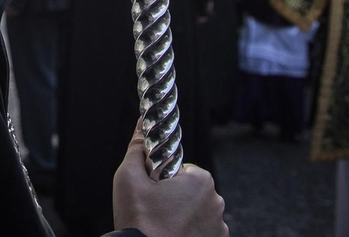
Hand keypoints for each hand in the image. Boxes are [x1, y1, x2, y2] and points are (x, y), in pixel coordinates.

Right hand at [112, 122, 226, 236]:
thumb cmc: (138, 220)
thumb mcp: (129, 177)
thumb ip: (137, 147)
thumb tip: (141, 124)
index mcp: (200, 180)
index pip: (180, 169)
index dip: (161, 178)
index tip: (151, 192)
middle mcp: (216, 201)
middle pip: (190, 189)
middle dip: (174, 195)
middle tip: (154, 208)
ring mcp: (219, 225)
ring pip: (197, 210)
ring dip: (183, 213)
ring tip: (162, 223)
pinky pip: (203, 228)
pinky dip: (190, 230)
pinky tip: (172, 233)